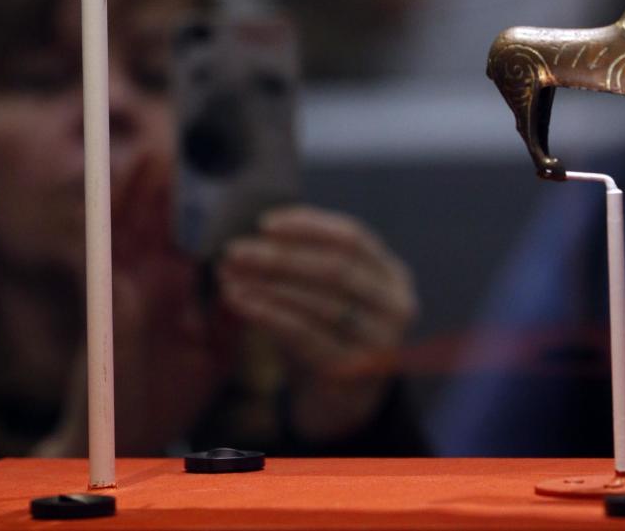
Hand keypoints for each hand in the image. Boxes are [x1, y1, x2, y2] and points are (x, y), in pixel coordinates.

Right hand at [36, 156, 231, 456]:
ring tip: (158, 152)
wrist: (133, 443)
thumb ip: (234, 312)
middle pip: (159, 220)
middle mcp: (149, 281)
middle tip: (187, 144)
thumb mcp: (215, 350)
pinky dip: (116, 213)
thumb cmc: (168, 398)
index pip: (186, 235)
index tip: (219, 171)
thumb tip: (259, 277)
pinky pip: (108, 245)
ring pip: (132, 224)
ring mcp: (127, 286)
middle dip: (171, 185)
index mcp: (172, 291)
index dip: (199, 205)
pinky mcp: (109, 296)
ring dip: (142, 188)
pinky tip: (128, 187)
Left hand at [217, 205, 417, 442]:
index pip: (352, 237)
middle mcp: (395, 305)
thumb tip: (252, 238)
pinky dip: (269, 315)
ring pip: (318, 302)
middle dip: (280, 256)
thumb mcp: (329, 293)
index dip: (308, 226)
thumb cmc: (331, 332)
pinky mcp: (352, 372)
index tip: (264, 223)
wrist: (343, 401)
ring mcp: (379, 342)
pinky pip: (305, 336)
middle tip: (235, 250)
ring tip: (230, 277)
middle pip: (335, 268)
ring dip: (268, 286)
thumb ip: (304, 262)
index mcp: (393, 274)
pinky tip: (241, 303)